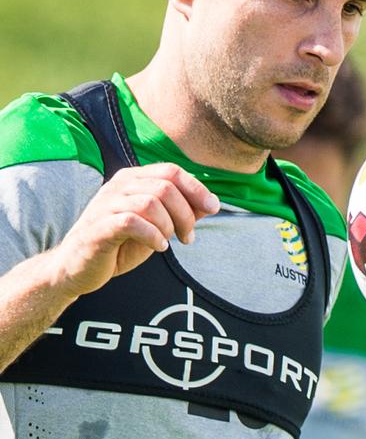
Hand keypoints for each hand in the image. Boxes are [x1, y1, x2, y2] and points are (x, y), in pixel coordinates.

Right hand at [52, 163, 219, 297]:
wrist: (78, 268)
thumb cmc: (119, 245)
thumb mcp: (156, 227)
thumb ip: (181, 213)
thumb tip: (212, 203)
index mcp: (132, 180)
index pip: (171, 171)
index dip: (196, 188)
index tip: (214, 208)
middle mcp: (118, 187)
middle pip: (165, 187)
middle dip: (186, 213)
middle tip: (188, 237)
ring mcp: (106, 206)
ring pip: (150, 202)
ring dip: (170, 225)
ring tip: (171, 242)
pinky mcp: (98, 228)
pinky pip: (132, 222)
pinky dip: (153, 235)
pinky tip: (159, 247)